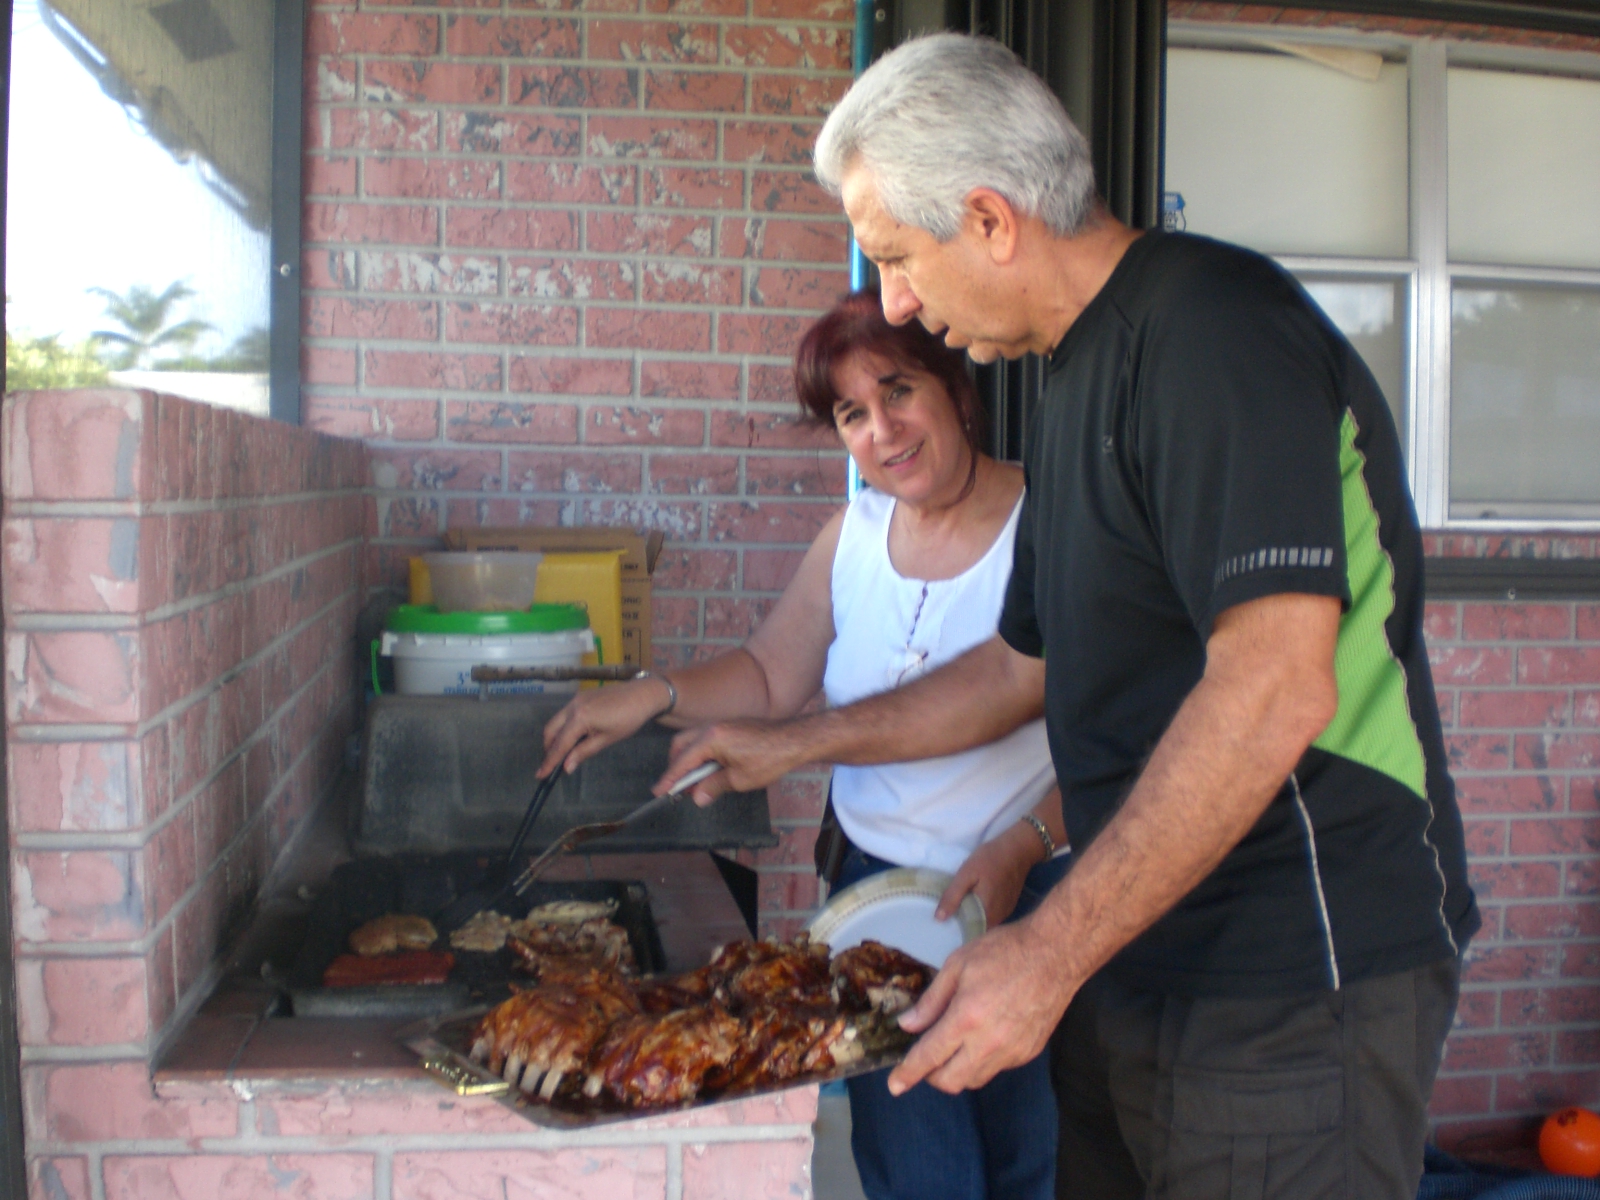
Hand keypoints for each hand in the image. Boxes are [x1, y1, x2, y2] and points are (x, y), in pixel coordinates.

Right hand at [540, 679, 671, 776]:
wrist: (642, 694)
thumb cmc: (628, 719)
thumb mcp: (607, 739)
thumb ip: (584, 752)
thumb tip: (566, 767)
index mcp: (579, 718)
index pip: (560, 744)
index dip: (550, 761)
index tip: (540, 775)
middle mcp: (572, 706)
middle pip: (550, 731)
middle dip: (549, 748)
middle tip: (552, 765)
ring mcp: (575, 699)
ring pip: (556, 721)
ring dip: (555, 738)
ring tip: (563, 753)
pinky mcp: (580, 696)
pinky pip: (565, 714)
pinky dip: (564, 727)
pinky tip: (574, 737)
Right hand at [659, 719, 814, 806]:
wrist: (795, 740)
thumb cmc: (769, 759)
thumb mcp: (739, 779)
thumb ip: (713, 786)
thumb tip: (697, 797)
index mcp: (711, 738)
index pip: (683, 761)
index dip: (670, 778)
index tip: (659, 792)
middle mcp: (713, 727)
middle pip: (682, 744)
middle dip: (676, 765)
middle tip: (676, 787)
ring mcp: (723, 724)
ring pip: (694, 740)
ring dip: (690, 759)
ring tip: (694, 781)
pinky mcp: (732, 726)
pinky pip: (707, 738)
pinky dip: (702, 753)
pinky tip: (710, 768)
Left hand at [887, 918, 1073, 1096]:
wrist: (1055, 954)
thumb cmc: (1004, 951)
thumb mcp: (958, 965)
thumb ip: (931, 1000)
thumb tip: (908, 1026)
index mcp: (967, 1018)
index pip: (929, 1057)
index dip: (908, 1074)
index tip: (895, 1086)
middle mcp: (989, 1043)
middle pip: (951, 1081)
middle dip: (931, 1076)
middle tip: (925, 1058)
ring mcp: (1012, 1051)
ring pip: (974, 1080)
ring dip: (957, 1071)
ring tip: (953, 1046)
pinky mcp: (1028, 1052)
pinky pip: (997, 1068)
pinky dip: (981, 1061)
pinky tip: (981, 1038)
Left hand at [936, 826, 1038, 925]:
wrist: (1017, 849)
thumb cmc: (990, 859)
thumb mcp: (966, 874)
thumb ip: (953, 896)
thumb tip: (939, 919)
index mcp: (986, 913)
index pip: (969, 932)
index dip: (956, 931)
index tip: (945, 926)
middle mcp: (998, 918)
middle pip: (977, 929)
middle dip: (964, 925)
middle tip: (949, 915)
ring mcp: (1005, 913)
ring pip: (985, 923)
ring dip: (974, 918)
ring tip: (960, 908)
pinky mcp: (1009, 906)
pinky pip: (993, 916)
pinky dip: (983, 912)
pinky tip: (975, 901)